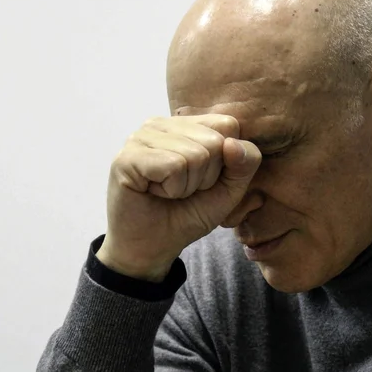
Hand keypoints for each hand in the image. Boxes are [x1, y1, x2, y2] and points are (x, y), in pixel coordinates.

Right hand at [97, 114, 261, 280]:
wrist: (151, 248)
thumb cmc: (186, 214)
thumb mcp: (228, 190)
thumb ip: (244, 164)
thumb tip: (232, 143)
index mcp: (186, 125)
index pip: (228, 125)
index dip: (226, 162)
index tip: (204, 181)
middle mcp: (162, 124)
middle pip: (215, 141)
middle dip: (207, 177)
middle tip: (182, 190)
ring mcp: (142, 137)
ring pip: (196, 154)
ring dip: (188, 186)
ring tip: (168, 192)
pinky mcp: (127, 156)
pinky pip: (173, 166)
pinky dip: (172, 189)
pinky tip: (154, 192)